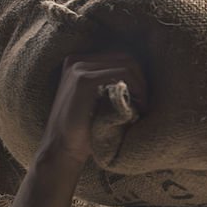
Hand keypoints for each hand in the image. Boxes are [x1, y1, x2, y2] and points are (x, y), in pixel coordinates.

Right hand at [37, 52, 148, 166]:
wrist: (63, 149)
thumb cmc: (85, 129)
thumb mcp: (98, 99)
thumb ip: (110, 83)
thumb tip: (142, 74)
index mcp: (78, 62)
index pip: (120, 57)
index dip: (137, 76)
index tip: (141, 99)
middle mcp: (76, 60)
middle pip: (126, 57)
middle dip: (141, 79)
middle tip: (144, 103)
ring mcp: (78, 68)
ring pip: (127, 64)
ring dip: (141, 85)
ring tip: (142, 107)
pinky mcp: (84, 79)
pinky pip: (123, 73)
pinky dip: (137, 88)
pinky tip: (138, 107)